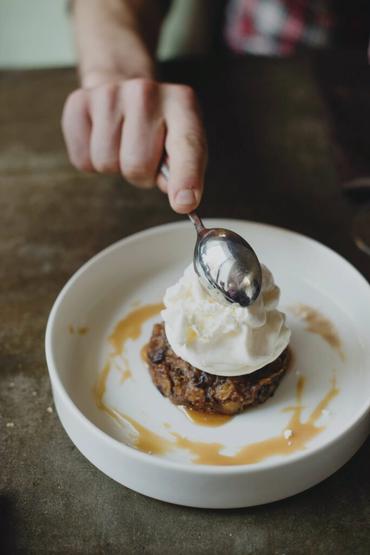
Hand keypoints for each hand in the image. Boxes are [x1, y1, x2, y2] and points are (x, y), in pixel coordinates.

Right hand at [61, 78, 207, 213]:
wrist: (125, 91)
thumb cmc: (159, 129)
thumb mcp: (184, 144)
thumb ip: (186, 172)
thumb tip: (179, 198)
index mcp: (182, 103)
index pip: (186, 145)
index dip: (186, 177)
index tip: (184, 202)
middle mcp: (146, 92)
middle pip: (137, 165)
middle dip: (141, 174)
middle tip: (145, 157)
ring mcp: (110, 93)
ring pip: (106, 163)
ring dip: (116, 166)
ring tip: (124, 146)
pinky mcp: (78, 102)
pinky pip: (82, 159)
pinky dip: (90, 161)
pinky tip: (103, 140)